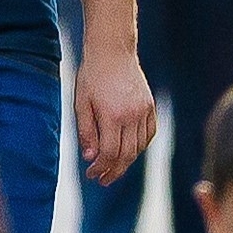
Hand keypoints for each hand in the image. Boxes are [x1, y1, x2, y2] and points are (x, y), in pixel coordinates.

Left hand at [76, 46, 153, 186]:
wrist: (113, 52)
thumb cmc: (92, 76)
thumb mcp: (81, 104)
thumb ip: (86, 132)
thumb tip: (91, 157)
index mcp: (113, 115)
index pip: (110, 152)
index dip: (101, 168)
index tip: (92, 175)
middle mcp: (132, 115)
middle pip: (127, 153)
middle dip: (114, 170)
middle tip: (103, 180)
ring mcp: (144, 110)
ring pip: (140, 146)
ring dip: (127, 160)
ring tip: (115, 168)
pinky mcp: (150, 106)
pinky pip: (149, 133)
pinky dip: (140, 146)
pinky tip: (130, 150)